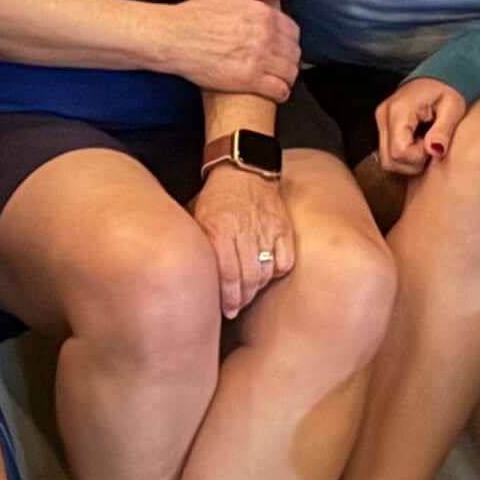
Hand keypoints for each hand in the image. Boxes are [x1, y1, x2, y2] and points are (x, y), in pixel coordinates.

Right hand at [172, 0, 301, 98]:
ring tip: (281, 79)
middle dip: (290, 59)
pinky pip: (279, 90)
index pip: (293, 31)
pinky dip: (282, 93)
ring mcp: (259, 59)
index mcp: (265, 15)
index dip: (290, 40)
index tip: (283, 46)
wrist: (176, 36)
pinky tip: (277, 92)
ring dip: (288, 77)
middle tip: (281, 64)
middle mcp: (267, 37)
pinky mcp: (249, 80)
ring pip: (290, 72)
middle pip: (294, 53)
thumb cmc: (199, 12)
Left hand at [192, 161, 294, 320]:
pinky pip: (285, 261)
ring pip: (266, 272)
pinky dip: (277, 272)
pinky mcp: (283, 227)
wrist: (242, 169)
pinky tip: (266, 274)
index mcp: (220, 230)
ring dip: (256, 289)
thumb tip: (194, 279)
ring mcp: (267, 229)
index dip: (228, 298)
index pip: (228, 274)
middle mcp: (244, 231)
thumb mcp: (197, 218)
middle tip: (235, 307)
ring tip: (247, 293)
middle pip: (248, 278)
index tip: (226, 311)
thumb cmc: (215, 198)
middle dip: (241, 299)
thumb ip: (199, 246)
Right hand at [372, 77, 465, 174]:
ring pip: (387, 160)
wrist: (439, 76)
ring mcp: (380, 121)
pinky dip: (404, 156)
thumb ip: (443, 131)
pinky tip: (418, 143)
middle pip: (389, 160)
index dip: (419, 157)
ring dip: (408, 161)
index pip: (399, 151)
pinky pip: (388, 153)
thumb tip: (434, 151)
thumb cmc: (447, 90)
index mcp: (399, 110)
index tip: (434, 145)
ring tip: (425, 144)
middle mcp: (383, 116)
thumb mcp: (453, 108)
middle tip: (431, 147)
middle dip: (413, 162)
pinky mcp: (382, 125)